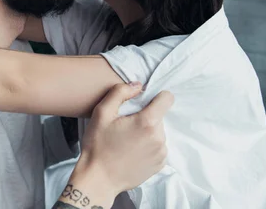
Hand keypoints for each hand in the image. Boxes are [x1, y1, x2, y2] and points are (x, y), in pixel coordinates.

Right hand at [69, 83, 173, 202]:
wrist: (98, 179)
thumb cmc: (98, 145)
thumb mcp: (102, 112)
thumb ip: (120, 93)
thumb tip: (138, 86)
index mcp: (147, 122)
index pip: (167, 98)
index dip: (156, 96)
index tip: (143, 102)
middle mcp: (159, 137)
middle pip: (159, 116)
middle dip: (146, 116)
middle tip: (126, 126)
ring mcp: (161, 153)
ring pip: (158, 132)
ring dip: (147, 132)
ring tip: (128, 140)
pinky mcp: (159, 165)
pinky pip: (158, 147)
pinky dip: (148, 146)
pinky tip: (132, 151)